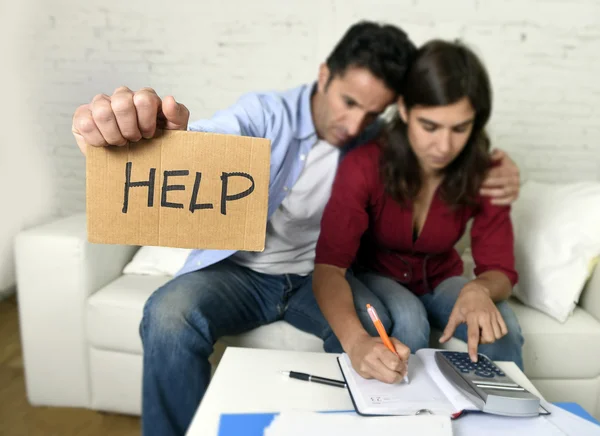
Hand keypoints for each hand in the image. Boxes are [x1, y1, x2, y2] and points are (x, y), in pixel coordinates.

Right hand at [72, 86, 189, 154]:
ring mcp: (101, 104)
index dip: (146, 122)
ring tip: (120, 143)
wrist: (139, 163)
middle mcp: (122, 96)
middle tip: (134, 140)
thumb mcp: (175, 132)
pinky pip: (85, 123)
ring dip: (114, 135)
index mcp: (144, 97)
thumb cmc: (158, 145)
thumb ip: (178, 115)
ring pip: (102, 112)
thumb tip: (168, 100)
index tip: (149, 135)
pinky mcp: (83, 115)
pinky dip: (97, 139)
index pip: (144, 99)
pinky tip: (105, 144)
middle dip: (130, 129)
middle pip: (122, 103)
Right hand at [346, 333, 409, 383]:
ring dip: (394, 378)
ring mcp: (366, 369)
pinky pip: (379, 380)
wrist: (356, 345)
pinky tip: (382, 370)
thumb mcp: (390, 340)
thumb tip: (405, 364)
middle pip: (391, 376)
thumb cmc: (376, 343)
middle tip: (400, 371)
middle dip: (399, 375)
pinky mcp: (364, 375)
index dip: (402, 366)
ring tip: (393, 372)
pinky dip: (384, 377)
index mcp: (378, 349)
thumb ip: (401, 349)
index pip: (395, 364)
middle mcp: (370, 360)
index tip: (403, 365)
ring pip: (386, 381)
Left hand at [439, 283, 507, 362]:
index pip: (473, 336)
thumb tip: (442, 340)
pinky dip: (498, 334)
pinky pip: (504, 331)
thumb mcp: (454, 314)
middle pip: (489, 338)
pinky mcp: (500, 316)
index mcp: (472, 317)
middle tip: (476, 334)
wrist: (476, 290)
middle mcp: (484, 317)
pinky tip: (490, 329)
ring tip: (482, 330)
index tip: (474, 359)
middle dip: (483, 341)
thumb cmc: (464, 303)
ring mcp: (493, 316)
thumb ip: (449, 329)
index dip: (473, 348)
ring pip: (497, 336)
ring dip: (490, 337)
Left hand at [479, 149, 519, 205]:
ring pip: (503, 192)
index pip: (500, 171)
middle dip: (488, 183)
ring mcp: (516, 188)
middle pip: (502, 181)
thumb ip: (497, 154)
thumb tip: (491, 157)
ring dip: (491, 192)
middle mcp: (516, 178)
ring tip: (480, 192)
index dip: (489, 173)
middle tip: (476, 184)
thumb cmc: (501, 166)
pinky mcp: (515, 196)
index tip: (479, 175)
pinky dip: (500, 202)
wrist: (507, 175)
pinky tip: (491, 201)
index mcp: (513, 168)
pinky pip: (509, 200)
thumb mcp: (500, 157)